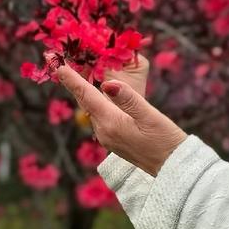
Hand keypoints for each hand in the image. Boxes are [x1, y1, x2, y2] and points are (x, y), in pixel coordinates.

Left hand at [55, 61, 186, 176]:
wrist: (172, 167)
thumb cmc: (165, 140)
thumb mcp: (149, 115)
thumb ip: (128, 98)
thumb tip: (107, 84)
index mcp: (110, 122)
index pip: (86, 95)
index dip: (70, 78)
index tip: (56, 63)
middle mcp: (104, 131)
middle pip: (85, 100)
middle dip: (75, 81)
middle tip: (64, 61)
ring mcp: (108, 137)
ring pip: (92, 108)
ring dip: (86, 91)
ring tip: (80, 71)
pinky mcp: (114, 139)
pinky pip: (100, 115)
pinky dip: (96, 101)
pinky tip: (100, 92)